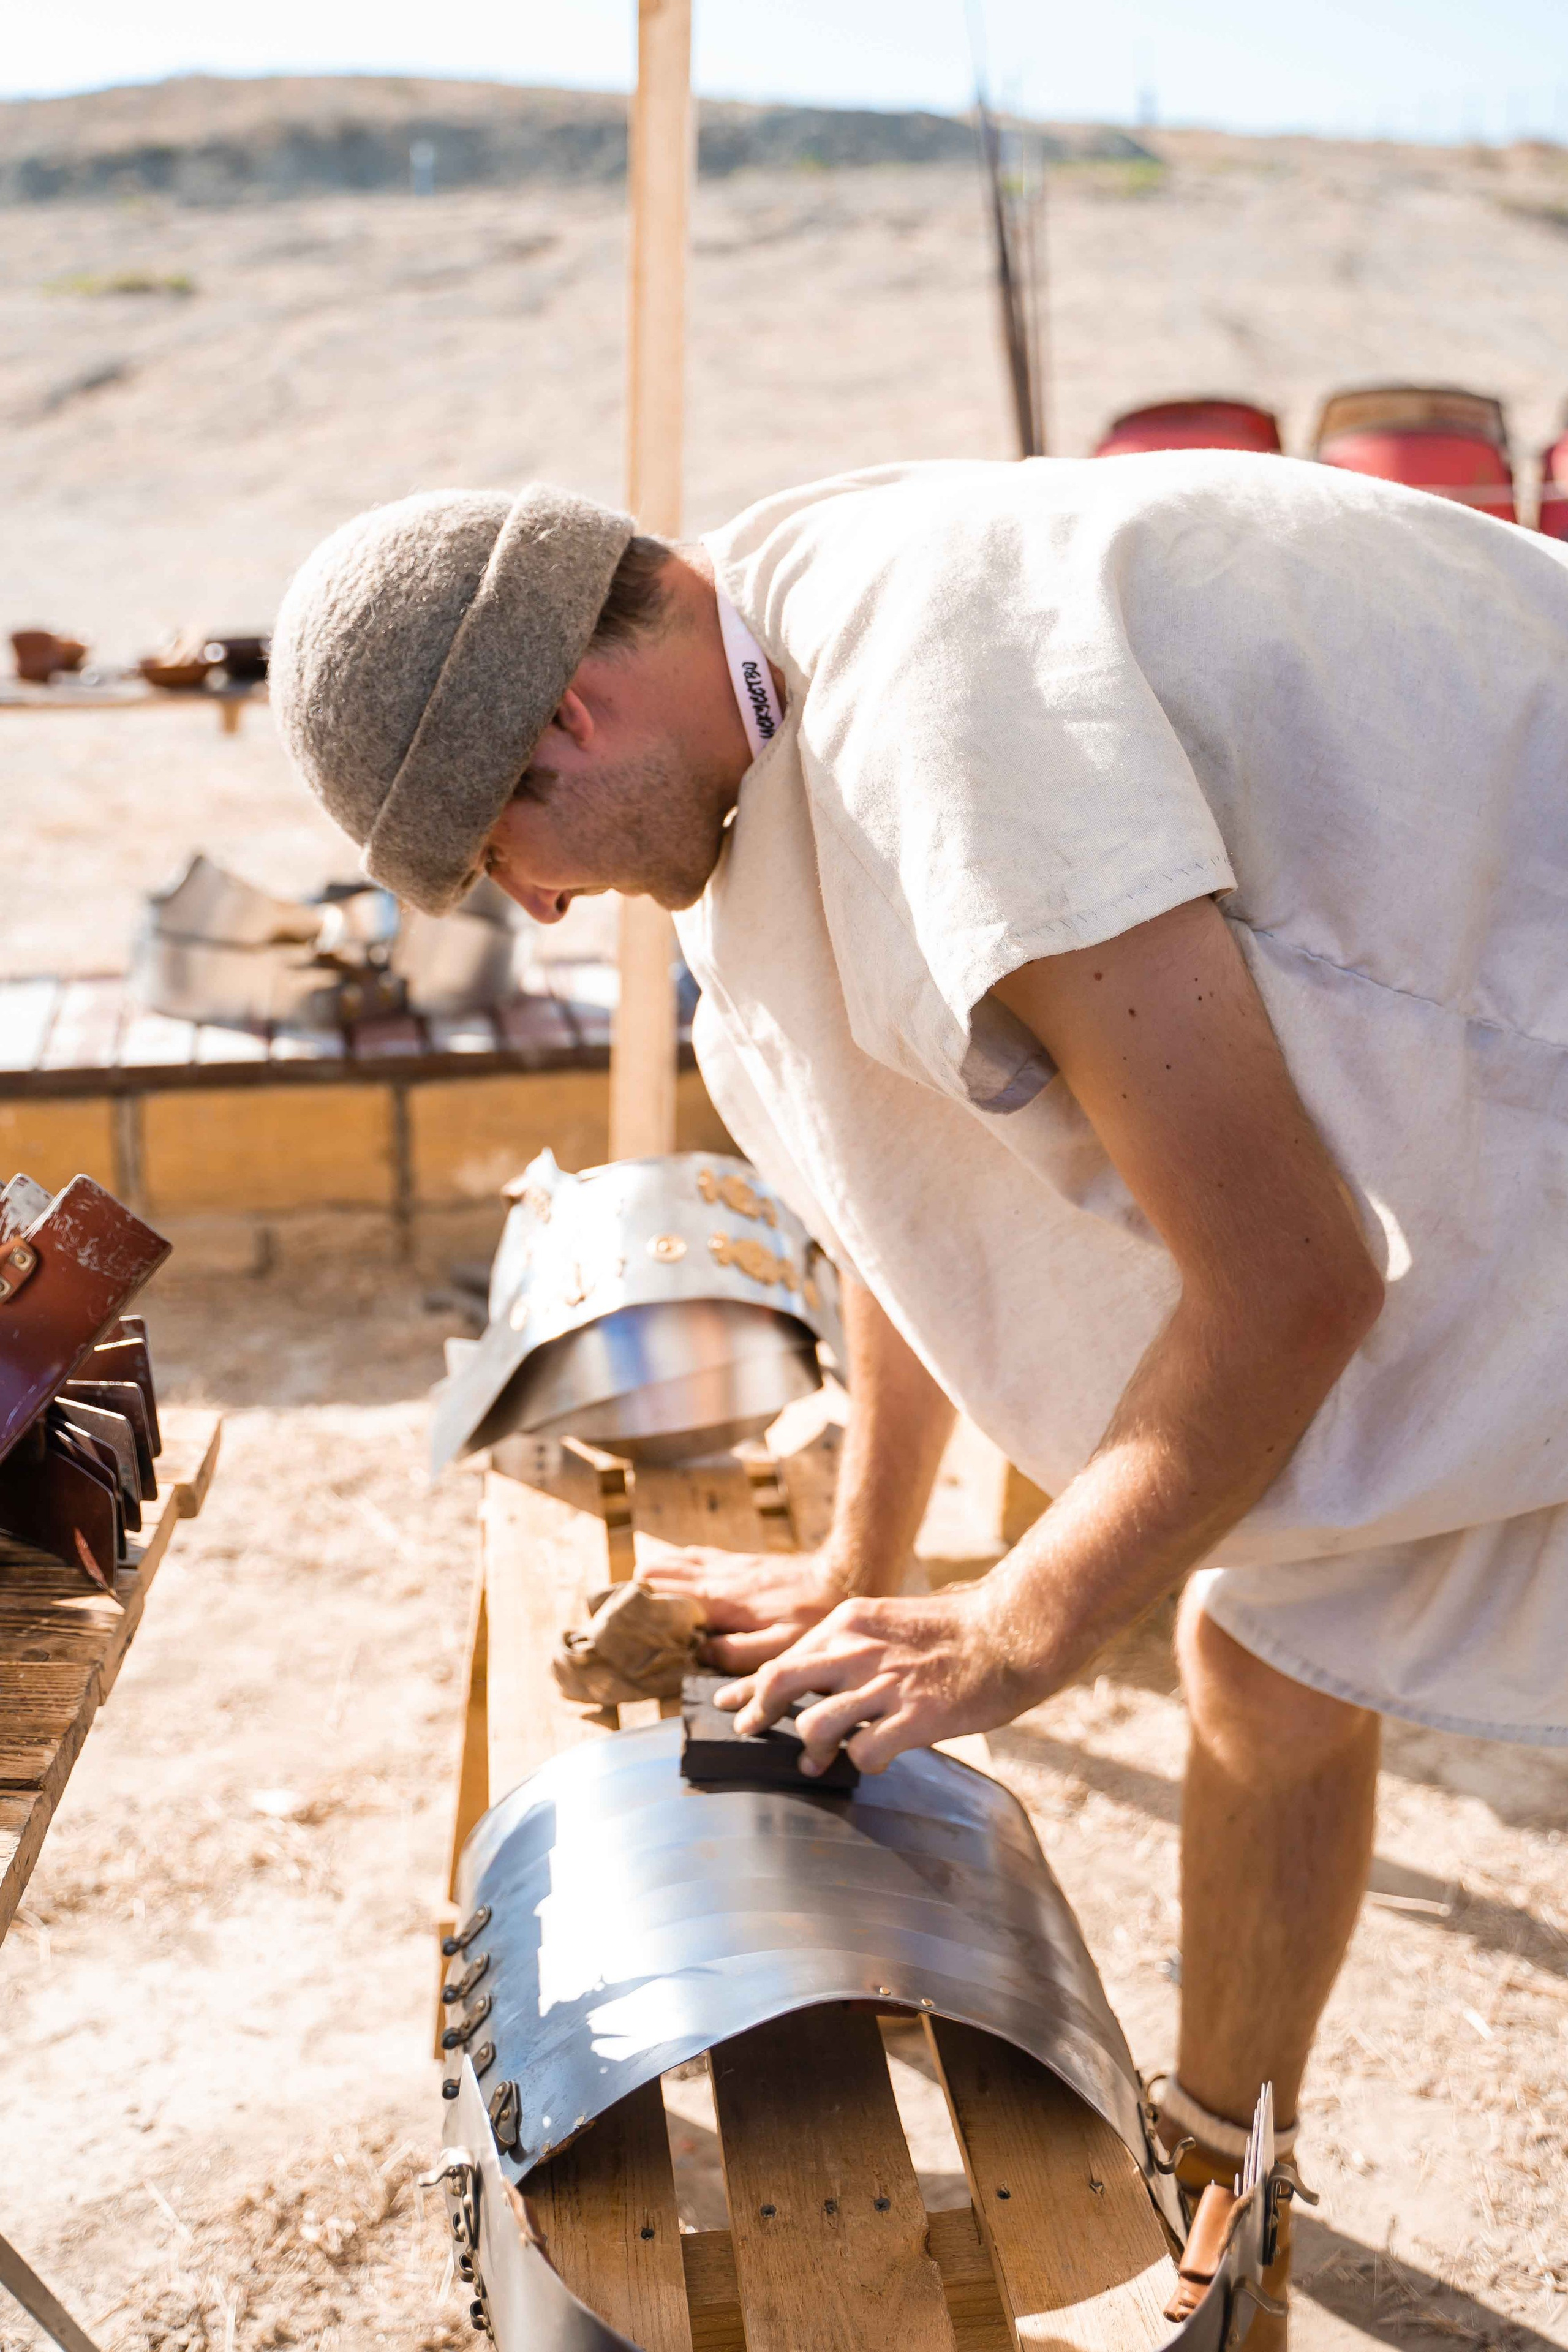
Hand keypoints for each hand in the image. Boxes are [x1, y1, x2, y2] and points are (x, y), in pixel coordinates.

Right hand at [639, 1544, 843, 1670]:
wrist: (846, 1573)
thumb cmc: (814, 1617)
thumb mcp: (779, 1649)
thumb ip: (735, 1654)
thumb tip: (698, 1654)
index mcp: (721, 1599)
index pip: (663, 1596)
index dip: (636, 1608)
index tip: (615, 1624)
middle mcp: (719, 1575)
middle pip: (660, 1572)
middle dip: (636, 1591)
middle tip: (619, 1614)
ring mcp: (730, 1564)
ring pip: (677, 1560)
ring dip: (654, 1575)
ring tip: (637, 1596)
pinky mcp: (743, 1561)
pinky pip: (699, 1555)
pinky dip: (678, 1564)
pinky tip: (677, 1573)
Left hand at [718, 1584, 1029, 1775]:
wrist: (1009, 1632)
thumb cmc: (950, 1633)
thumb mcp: (885, 1624)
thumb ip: (846, 1651)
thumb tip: (809, 1683)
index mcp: (848, 1622)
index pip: (781, 1657)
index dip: (749, 1687)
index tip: (731, 1705)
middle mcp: (857, 1650)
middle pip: (780, 1683)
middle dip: (758, 1714)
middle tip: (751, 1731)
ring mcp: (884, 1684)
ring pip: (815, 1725)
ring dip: (810, 1750)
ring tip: (816, 1761)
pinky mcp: (914, 1716)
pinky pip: (864, 1753)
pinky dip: (859, 1763)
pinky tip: (873, 1760)